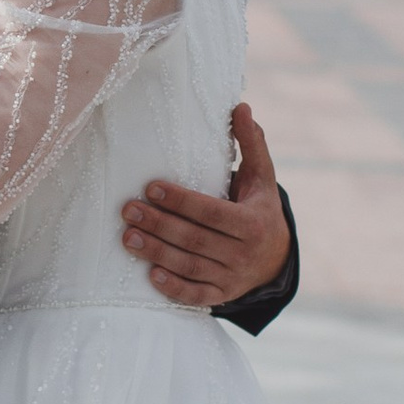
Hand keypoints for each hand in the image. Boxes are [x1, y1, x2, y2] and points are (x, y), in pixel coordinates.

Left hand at [122, 102, 289, 310]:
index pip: (211, 212)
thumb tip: (240, 107)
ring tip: (127, 237)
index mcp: (253, 221)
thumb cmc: (259, 207)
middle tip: (128, 209)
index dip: (181, 201)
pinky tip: (150, 274)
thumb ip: (251, 144)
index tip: (151, 187)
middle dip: (159, 224)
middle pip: (194, 239)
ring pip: (190, 266)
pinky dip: (174, 287)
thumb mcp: (262, 177)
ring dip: (156, 252)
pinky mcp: (222, 295)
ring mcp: (232, 277)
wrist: (276, 257)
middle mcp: (244, 253)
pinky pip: (196, 295)